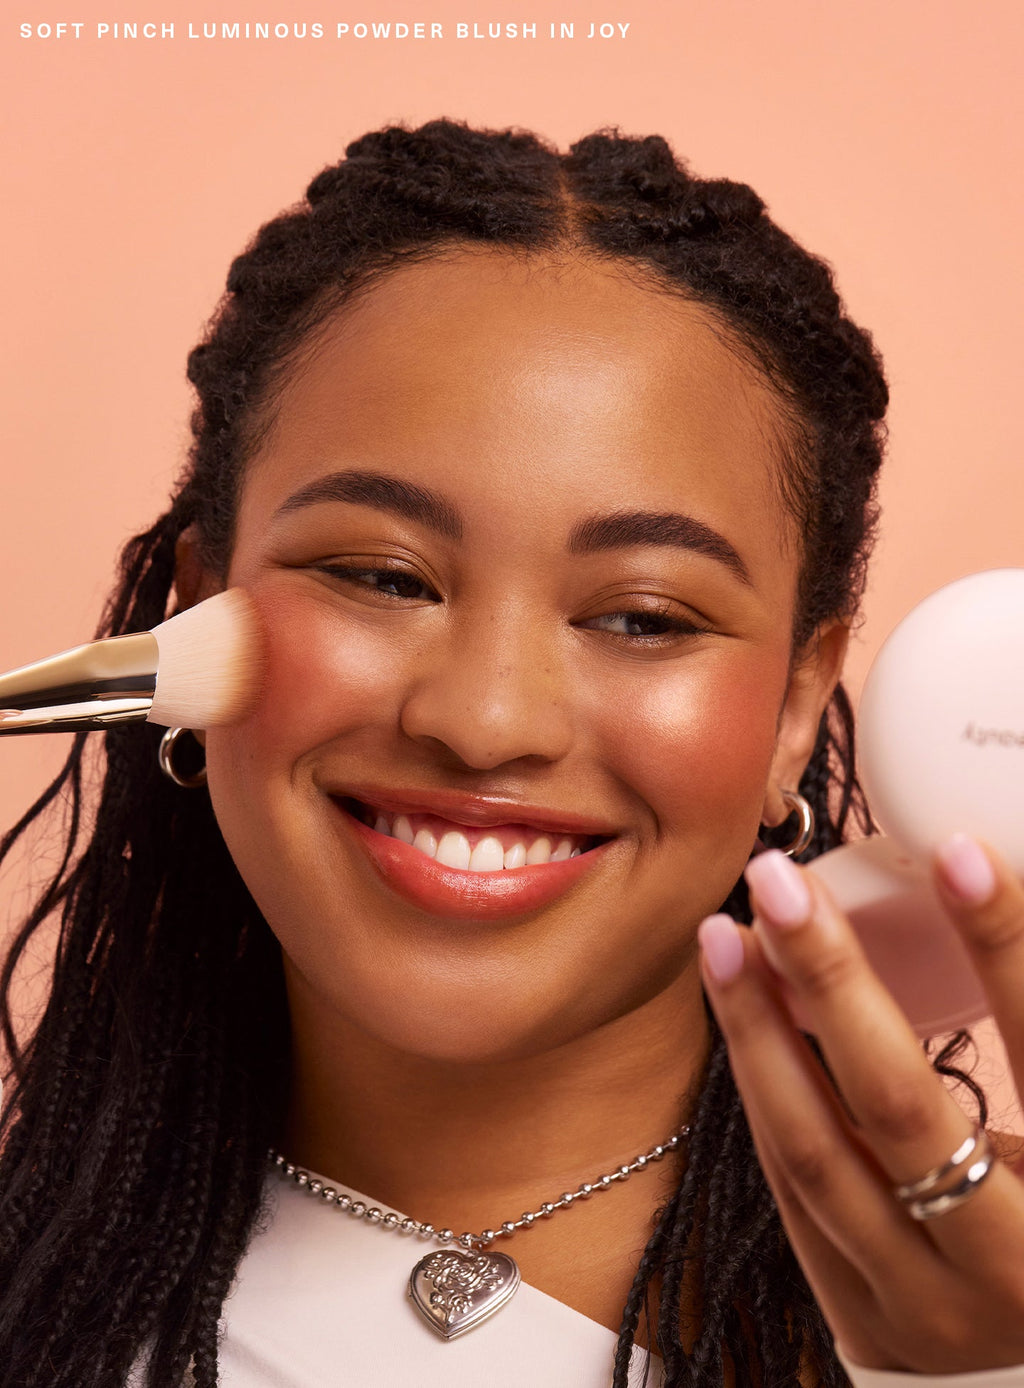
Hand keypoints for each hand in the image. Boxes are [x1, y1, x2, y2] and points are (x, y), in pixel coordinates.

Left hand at [698, 834, 1023, 1373]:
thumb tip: (981, 880)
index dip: (1004, 948)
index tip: (955, 851)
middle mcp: (1005, 1269)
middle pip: (900, 1105)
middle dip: (831, 978)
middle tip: (777, 879)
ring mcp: (924, 1306)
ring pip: (817, 1152)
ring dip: (760, 1032)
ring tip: (726, 936)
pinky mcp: (864, 1321)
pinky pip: (794, 1191)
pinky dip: (764, 1093)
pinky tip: (740, 1015)